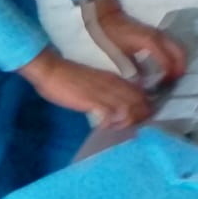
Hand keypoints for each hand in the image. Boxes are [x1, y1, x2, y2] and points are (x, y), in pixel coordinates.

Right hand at [20, 49, 152, 130]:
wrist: (52, 69)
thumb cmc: (70, 76)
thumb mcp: (97, 82)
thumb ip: (108, 91)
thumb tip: (117, 106)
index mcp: (116, 80)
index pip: (141, 94)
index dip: (145, 108)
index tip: (142, 119)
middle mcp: (114, 85)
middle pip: (140, 103)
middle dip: (141, 117)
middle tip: (133, 128)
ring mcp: (104, 92)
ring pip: (128, 109)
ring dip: (126, 122)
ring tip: (117, 129)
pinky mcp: (91, 100)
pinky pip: (109, 115)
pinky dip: (110, 124)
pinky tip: (104, 127)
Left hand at [86, 0, 186, 82]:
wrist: (109, 18)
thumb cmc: (113, 37)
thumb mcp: (120, 55)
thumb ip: (133, 70)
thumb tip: (142, 85)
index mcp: (150, 42)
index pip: (167, 61)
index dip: (169, 75)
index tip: (166, 85)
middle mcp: (159, 37)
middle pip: (180, 53)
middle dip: (181, 68)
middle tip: (174, 82)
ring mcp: (161, 34)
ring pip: (179, 49)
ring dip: (180, 62)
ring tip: (173, 76)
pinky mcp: (159, 34)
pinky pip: (174, 46)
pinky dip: (176, 57)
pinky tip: (169, 66)